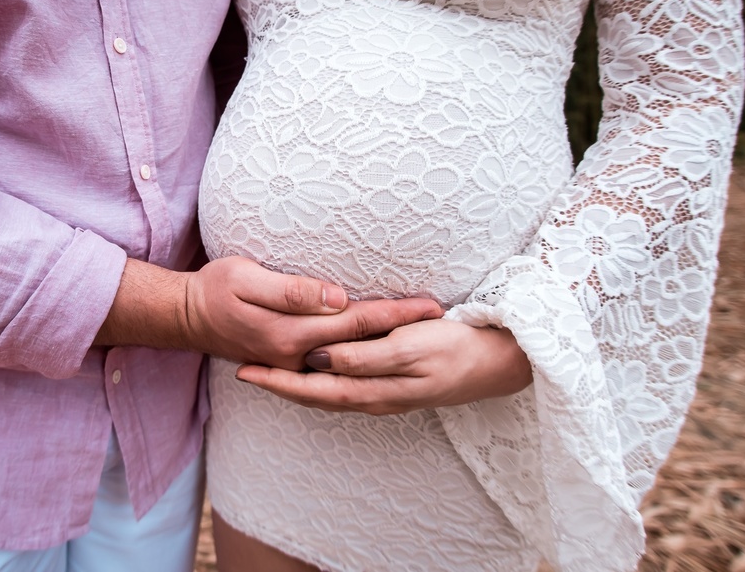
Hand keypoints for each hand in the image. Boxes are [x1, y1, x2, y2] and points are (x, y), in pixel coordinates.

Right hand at [182, 257, 443, 369]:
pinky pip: (336, 368)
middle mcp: (297, 356)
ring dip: (388, 349)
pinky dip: (363, 361)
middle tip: (443, 321)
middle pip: (362, 344)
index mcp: (291, 333)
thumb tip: (337, 298)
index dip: (395, 314)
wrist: (186, 317)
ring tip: (425, 340)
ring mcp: (294, 365)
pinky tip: (382, 353)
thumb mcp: (247, 278)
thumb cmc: (215, 288)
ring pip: (352, 362)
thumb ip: (293, 291)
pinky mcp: (290, 365)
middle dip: (403, 332)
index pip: (357, 322)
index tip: (431, 306)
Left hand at [234, 319, 532, 412]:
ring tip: (269, 373)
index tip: (246, 371)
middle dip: (279, 386)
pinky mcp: (398, 386)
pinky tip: (316, 373)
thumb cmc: (456, 346)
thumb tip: (320, 361)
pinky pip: (347, 389)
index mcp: (375, 390)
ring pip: (330, 394)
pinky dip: (322, 383)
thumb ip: (363, 356)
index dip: (279, 381)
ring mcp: (388, 395)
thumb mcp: (408, 347)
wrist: (501, 360)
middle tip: (244, 372)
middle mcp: (376, 398)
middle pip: (316, 396)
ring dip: (297, 386)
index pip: (314, 389)